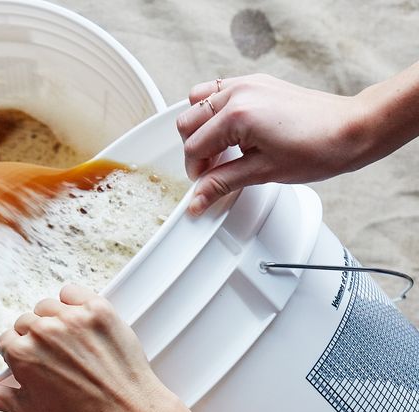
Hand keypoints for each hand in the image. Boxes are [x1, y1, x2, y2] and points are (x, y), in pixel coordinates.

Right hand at [0, 284, 178, 411]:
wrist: (127, 410)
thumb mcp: (29, 409)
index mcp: (22, 354)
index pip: (8, 339)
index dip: (22, 353)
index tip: (39, 363)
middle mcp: (43, 332)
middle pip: (27, 321)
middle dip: (38, 338)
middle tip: (59, 358)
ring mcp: (71, 317)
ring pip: (48, 306)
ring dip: (55, 319)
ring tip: (72, 343)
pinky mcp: (96, 308)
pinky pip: (72, 291)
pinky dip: (75, 302)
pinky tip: (83, 324)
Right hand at [176, 74, 365, 214]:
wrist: (353, 130)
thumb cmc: (319, 148)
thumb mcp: (263, 172)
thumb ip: (223, 183)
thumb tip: (198, 199)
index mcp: (238, 115)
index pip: (195, 147)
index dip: (197, 172)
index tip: (205, 185)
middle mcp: (239, 93)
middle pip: (189, 122)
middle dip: (194, 150)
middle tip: (211, 170)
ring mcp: (248, 83)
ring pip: (197, 102)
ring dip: (200, 127)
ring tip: (218, 149)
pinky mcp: (257, 82)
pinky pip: (218, 90)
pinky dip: (215, 111)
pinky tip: (230, 131)